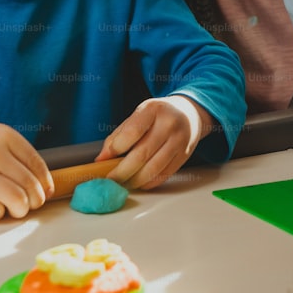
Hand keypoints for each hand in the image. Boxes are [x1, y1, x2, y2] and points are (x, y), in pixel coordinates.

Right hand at [0, 119, 53, 219]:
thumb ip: (13, 153)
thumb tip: (41, 183)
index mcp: (5, 135)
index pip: (38, 165)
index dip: (44, 183)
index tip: (44, 193)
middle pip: (31, 186)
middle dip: (34, 201)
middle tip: (28, 205)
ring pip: (18, 202)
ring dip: (20, 210)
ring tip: (14, 209)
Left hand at [95, 95, 213, 189]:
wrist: (190, 114)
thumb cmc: (159, 115)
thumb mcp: (140, 114)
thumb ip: (120, 133)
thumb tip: (102, 157)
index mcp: (153, 109)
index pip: (131, 132)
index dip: (115, 149)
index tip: (103, 160)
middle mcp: (169, 124)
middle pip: (141, 154)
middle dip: (122, 171)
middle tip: (110, 179)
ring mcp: (180, 141)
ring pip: (153, 169)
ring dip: (135, 180)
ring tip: (123, 183)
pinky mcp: (185, 155)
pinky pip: (164, 174)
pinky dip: (149, 182)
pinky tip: (139, 182)